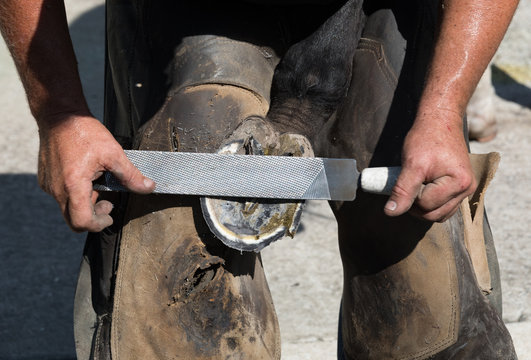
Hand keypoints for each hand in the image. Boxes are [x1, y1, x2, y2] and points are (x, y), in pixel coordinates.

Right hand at [37, 114, 154, 231]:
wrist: (59, 115)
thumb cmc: (84, 132)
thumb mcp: (114, 153)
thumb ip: (131, 175)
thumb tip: (149, 187)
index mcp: (73, 185)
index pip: (82, 222)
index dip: (98, 224)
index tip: (110, 215)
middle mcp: (57, 189)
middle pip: (73, 220)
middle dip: (93, 217)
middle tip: (108, 203)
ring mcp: (48, 185)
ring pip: (68, 208)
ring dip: (85, 204)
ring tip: (99, 184)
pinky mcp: (45, 180)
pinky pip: (61, 196)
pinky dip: (76, 194)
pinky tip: (87, 178)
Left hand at [384, 110, 476, 221]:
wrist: (440, 119)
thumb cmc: (427, 138)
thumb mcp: (411, 165)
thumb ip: (402, 190)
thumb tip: (390, 212)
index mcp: (459, 184)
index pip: (426, 206)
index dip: (410, 196)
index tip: (406, 178)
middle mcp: (467, 189)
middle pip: (434, 215)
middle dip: (416, 204)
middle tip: (408, 183)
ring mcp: (466, 189)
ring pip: (439, 214)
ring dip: (423, 205)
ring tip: (417, 183)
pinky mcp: (460, 188)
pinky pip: (444, 206)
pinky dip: (431, 202)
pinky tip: (424, 187)